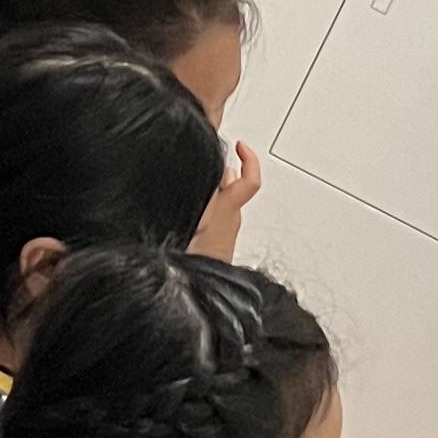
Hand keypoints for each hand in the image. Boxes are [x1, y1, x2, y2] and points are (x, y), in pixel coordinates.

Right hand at [192, 135, 262, 262]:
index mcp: (228, 209)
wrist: (197, 292)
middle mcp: (229, 220)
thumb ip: (211, 191)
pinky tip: (186, 207)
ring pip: (220, 202)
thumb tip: (221, 167)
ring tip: (193, 179)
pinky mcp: (214, 246)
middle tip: (208, 157)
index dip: (250, 160)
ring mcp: (222, 234)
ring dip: (210, 189)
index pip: (250, 181)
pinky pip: (211, 217)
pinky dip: (203, 206)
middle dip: (222, 170)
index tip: (241, 146)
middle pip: (231, 187)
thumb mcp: (199, 216)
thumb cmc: (196, 258)